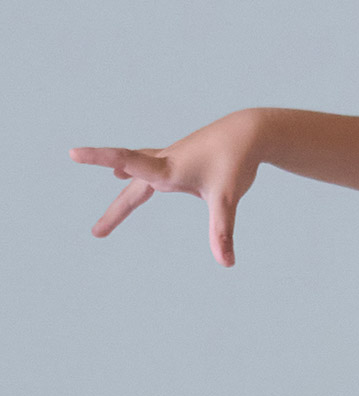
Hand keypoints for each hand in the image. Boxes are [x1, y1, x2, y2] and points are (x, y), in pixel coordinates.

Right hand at [71, 110, 261, 266]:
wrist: (249, 132)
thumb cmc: (237, 161)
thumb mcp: (228, 198)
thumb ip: (222, 231)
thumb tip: (227, 263)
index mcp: (168, 169)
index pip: (126, 160)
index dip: (99, 158)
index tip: (73, 153)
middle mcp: (164, 162)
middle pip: (131, 188)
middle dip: (115, 212)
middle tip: (97, 233)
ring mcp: (169, 159)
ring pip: (137, 178)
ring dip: (123, 197)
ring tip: (107, 215)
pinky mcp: (177, 159)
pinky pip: (147, 168)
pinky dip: (132, 173)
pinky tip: (122, 174)